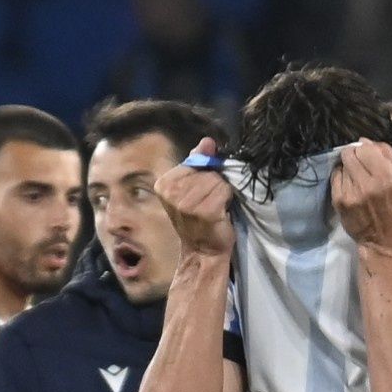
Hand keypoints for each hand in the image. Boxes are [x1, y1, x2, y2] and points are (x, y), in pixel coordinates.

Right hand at [162, 142, 234, 258]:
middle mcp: (171, 192)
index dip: (204, 175)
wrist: (203, 250)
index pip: (195, 162)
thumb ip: (198, 163)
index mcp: (164, 183)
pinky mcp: (204, 211)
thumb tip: (207, 141)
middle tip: (208, 202)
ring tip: (214, 208)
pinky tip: (220, 213)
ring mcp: (186, 203)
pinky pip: (224, 191)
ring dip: (221, 193)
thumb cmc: (199, 219)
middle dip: (214, 184)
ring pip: (217, 180)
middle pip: (207, 171)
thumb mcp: (193, 187)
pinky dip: (226, 200)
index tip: (200, 193)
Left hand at [332, 137, 391, 251]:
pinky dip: (341, 175)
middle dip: (355, 153)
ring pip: (342, 164)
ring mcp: (350, 193)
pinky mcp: (339, 201)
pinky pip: (335, 176)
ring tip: (356, 175)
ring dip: (349, 165)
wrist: (384, 240)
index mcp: (387, 178)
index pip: (367, 148)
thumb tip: (369, 141)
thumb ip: (391, 158)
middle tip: (360, 162)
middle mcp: (367, 184)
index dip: (366, 147)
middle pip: (351, 153)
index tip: (368, 152)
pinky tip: (349, 183)